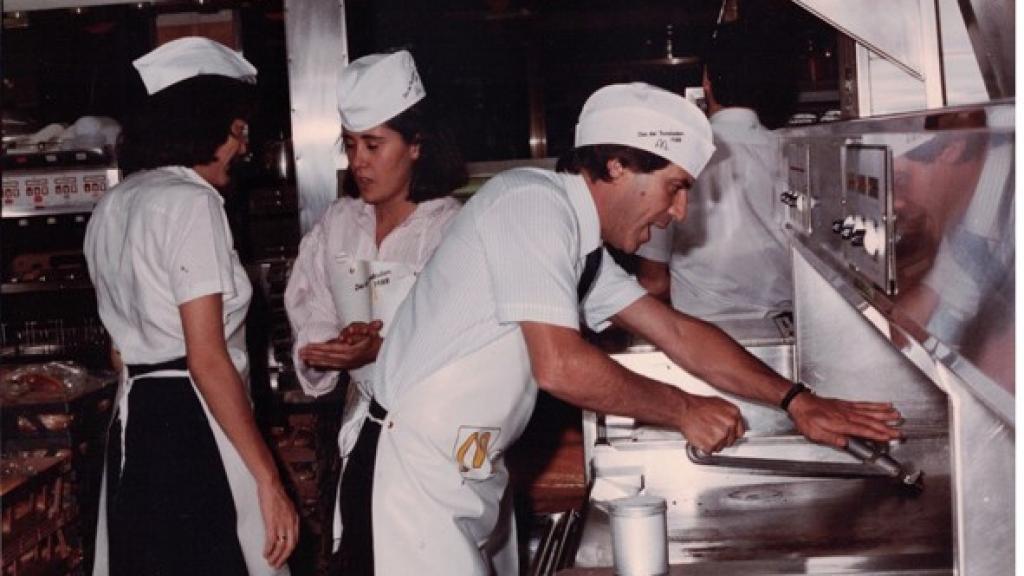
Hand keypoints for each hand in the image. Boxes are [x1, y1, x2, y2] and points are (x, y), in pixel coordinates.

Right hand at [258, 480, 298, 568]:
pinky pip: (271, 541)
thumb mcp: (287, 507)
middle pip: (290, 546)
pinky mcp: (272, 523)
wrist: (271, 484)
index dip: (290, 550)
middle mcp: (290, 522)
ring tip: (270, 562)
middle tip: (277, 564)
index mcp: (295, 519)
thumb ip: (287, 517)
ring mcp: (282, 523)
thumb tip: (284, 527)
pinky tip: (265, 553)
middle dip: (284, 558)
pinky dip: (268, 550)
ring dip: (275, 556)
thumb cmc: (276, 493)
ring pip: (281, 546)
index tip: (285, 556)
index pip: (295, 539)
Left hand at [298, 320, 382, 370]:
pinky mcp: (346, 366)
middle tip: (300, 352)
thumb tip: (346, 334)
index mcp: (351, 351)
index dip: (318, 348)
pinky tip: (313, 364)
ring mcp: (346, 364)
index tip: (308, 346)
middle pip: (326, 356)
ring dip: (314, 360)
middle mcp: (347, 359)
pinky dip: (321, 365)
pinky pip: (331, 366)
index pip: (331, 349)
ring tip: (303, 358)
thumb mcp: (371, 331)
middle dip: (313, 354)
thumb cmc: (374, 340)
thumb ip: (359, 330)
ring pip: (327, 362)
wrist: (381, 352)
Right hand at [678, 393, 744, 453]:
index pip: (740, 433)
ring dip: (712, 443)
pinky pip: (710, 451)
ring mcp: (721, 436)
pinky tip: (700, 437)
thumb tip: (733, 423)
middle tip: (711, 432)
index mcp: (734, 414)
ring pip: (720, 447)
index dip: (731, 434)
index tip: (727, 435)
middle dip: (721, 439)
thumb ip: (729, 415)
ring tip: (704, 432)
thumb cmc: (698, 405)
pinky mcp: (711, 444)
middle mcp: (730, 425)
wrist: (684, 410)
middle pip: (730, 441)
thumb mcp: (719, 403)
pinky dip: (704, 447)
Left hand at [787, 392, 902, 447]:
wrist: (800, 402)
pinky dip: (876, 404)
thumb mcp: (815, 434)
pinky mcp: (846, 404)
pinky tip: (884, 404)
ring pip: (870, 411)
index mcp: (840, 424)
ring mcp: (847, 408)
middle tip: (900, 431)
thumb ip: (832, 439)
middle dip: (887, 427)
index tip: (889, 437)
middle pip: (870, 421)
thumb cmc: (806, 419)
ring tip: (897, 416)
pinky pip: (864, 404)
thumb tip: (846, 444)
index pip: (863, 430)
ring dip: (885, 414)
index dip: (877, 434)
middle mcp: (846, 415)